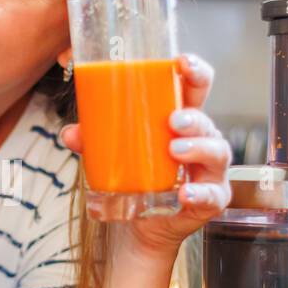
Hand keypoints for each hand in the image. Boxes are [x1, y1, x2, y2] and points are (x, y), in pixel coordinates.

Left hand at [59, 53, 231, 258]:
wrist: (137, 224)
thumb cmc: (134, 176)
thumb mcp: (111, 154)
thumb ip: (94, 141)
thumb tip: (71, 133)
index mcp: (181, 121)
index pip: (196, 90)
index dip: (195, 72)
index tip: (182, 62)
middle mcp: (202, 141)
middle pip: (206, 121)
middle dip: (193, 117)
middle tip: (172, 120)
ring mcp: (210, 171)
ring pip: (217, 152)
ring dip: (198, 148)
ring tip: (174, 150)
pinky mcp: (210, 200)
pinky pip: (212, 195)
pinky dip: (200, 194)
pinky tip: (186, 193)